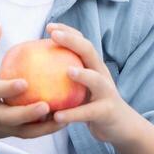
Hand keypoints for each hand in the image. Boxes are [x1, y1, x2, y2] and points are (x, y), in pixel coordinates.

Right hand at [0, 23, 67, 139]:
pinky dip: (42, 131)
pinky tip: (60, 122)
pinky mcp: (2, 135)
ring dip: (42, 128)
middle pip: (8, 117)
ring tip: (63, 119)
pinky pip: (24, 134)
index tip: (25, 82)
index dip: (8, 89)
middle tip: (47, 105)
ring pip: (20, 131)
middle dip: (28, 114)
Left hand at [43, 22, 145, 144]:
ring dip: (83, 75)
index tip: (49, 27)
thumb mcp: (81, 88)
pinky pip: (89, 113)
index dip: (68, 32)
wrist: (121, 127)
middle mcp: (102, 75)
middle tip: (54, 35)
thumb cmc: (93, 105)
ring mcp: (107, 93)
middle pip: (90, 52)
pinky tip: (57, 116)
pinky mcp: (107, 112)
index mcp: (94, 67)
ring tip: (67, 72)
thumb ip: (64, 78)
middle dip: (73, 41)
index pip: (82, 42)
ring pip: (97, 80)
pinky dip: (73, 114)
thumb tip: (32, 70)